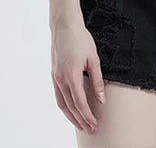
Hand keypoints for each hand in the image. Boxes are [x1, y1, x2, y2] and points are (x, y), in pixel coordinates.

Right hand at [50, 19, 105, 134]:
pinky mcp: (53, 74)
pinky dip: (64, 106)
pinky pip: (58, 96)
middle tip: (90, 129)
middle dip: (81, 120)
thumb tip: (102, 98)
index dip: (87, 115)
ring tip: (81, 124)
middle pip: (70, 107)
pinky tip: (71, 110)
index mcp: (72, 75)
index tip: (95, 124)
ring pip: (62, 104)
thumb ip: (97, 80)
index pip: (80, 102)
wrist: (64, 26)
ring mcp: (55, 77)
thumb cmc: (81, 39)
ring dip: (71, 116)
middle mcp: (61, 79)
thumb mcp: (93, 58)